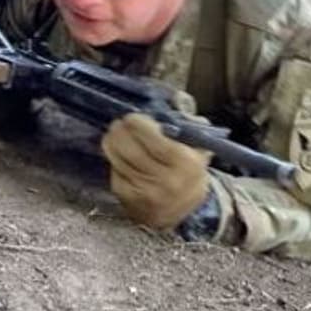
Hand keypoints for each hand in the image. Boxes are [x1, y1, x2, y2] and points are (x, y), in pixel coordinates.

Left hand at [101, 113, 211, 230]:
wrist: (185, 211)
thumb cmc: (190, 171)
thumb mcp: (199, 145)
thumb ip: (188, 121)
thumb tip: (173, 98)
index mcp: (185, 163)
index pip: (154, 139)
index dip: (138, 124)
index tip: (132, 117)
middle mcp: (166, 181)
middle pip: (131, 150)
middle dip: (120, 132)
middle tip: (118, 123)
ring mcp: (147, 193)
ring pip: (119, 161)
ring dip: (111, 143)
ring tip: (113, 134)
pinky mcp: (130, 201)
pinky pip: (115, 174)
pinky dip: (114, 162)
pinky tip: (118, 155)